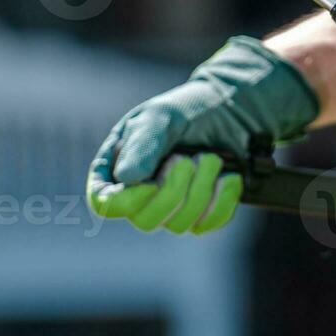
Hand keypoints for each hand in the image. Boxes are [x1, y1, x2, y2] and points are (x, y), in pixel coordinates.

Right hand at [89, 37, 318, 234]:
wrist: (231, 111)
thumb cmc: (188, 109)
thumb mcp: (161, 116)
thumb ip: (142, 144)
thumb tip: (126, 178)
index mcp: (117, 166)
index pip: (104, 203)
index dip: (127, 202)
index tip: (152, 183)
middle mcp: (139, 193)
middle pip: (144, 221)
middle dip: (173, 190)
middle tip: (187, 158)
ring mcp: (170, 208)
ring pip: (179, 225)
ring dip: (201, 188)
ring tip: (209, 157)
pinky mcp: (200, 215)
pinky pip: (208, 225)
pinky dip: (222, 200)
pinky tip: (227, 176)